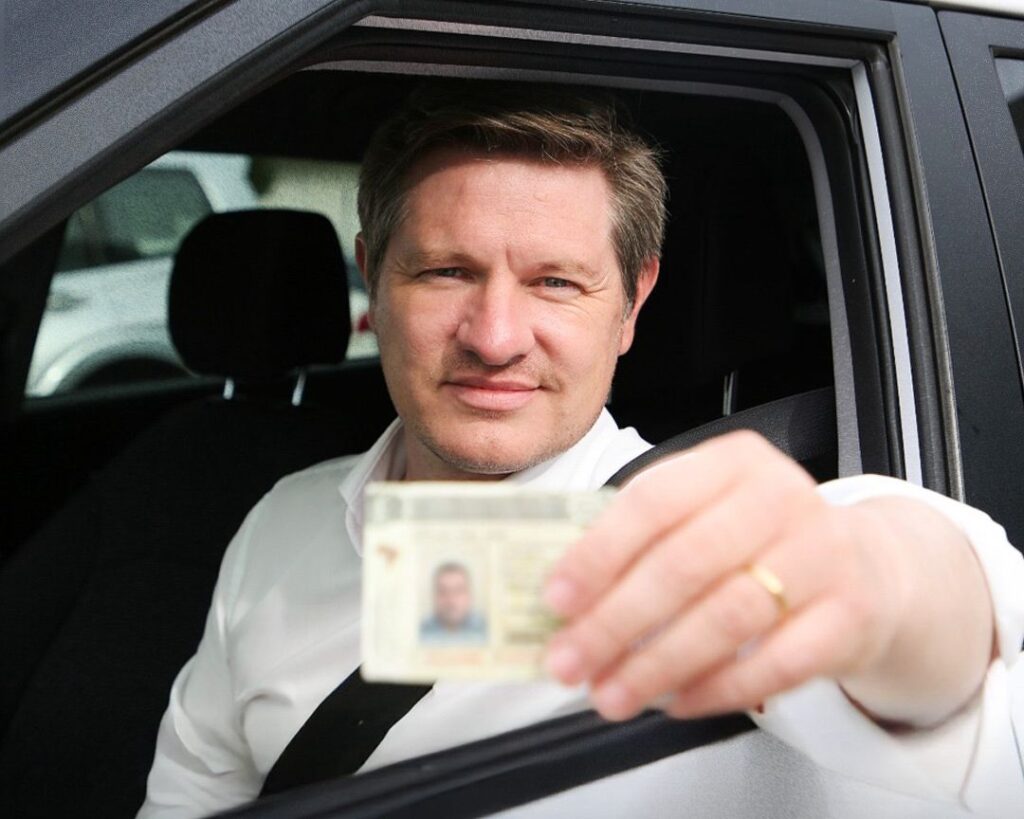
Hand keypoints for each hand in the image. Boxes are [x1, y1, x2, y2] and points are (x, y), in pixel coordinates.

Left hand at [543, 431, 993, 725]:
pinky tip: (675, 701)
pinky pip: (775, 664)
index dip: (599, 554)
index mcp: (731, 462)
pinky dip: (716, 688)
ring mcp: (822, 554)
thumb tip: (566, 601)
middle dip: (615, 621)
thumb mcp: (705, 512)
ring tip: (611, 694)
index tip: (557, 599)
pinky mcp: (849, 615)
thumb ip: (642, 543)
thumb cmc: (759, 539)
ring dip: (656, 664)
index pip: (652, 502)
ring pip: (726, 617)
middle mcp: (780, 497)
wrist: (864, 566)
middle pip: (683, 563)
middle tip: (571, 661)